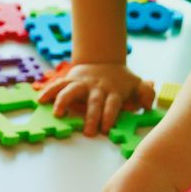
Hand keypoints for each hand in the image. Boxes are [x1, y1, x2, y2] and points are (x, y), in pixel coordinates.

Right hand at [38, 62, 154, 136]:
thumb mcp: (137, 84)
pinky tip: (41, 100)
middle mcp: (97, 87)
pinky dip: (49, 91)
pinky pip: (58, 84)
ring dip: (64, 101)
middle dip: (91, 116)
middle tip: (88, 132)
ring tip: (58, 114)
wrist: (103, 60)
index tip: (106, 128)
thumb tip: (149, 104)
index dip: (109, 115)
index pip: (112, 104)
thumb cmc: (120, 80)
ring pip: (71, 90)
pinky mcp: (70, 79)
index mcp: (113, 91)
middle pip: (94, 101)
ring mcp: (82, 83)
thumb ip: (146, 94)